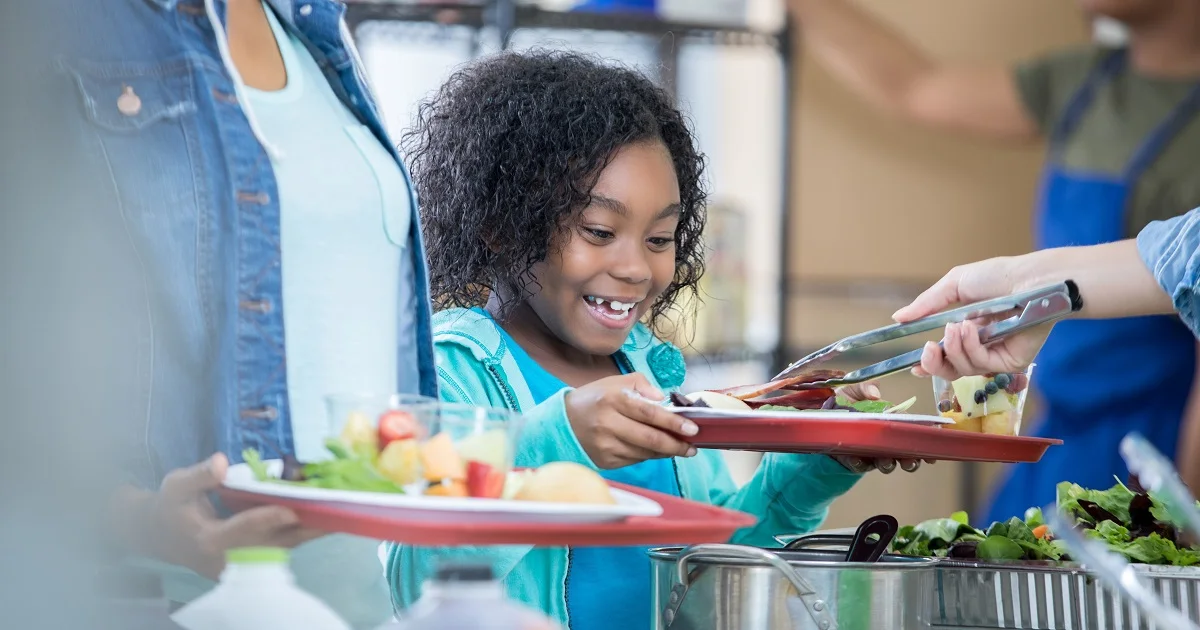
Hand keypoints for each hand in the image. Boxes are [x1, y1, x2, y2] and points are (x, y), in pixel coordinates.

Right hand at [133, 453, 324, 578]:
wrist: (165, 538)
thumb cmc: (171, 509)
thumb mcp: (175, 487)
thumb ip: (197, 476)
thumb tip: (220, 462)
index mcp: (208, 540)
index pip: (240, 531)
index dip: (265, 520)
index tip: (290, 509)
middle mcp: (230, 558)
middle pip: (273, 544)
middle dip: (305, 528)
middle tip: (336, 511)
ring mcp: (243, 565)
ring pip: (283, 547)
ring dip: (311, 529)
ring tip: (340, 510)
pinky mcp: (253, 563)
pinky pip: (282, 547)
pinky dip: (303, 530)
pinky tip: (324, 514)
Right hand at [565, 373, 698, 468]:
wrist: (564, 421)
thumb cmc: (596, 398)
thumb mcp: (616, 382)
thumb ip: (643, 385)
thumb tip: (663, 401)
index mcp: (612, 399)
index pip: (649, 413)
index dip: (673, 422)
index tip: (693, 429)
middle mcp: (607, 424)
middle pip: (650, 439)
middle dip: (676, 445)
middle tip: (692, 447)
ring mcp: (605, 445)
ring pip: (645, 453)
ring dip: (666, 452)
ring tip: (678, 447)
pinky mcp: (604, 461)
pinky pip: (635, 460)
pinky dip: (649, 456)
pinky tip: (656, 450)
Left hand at [832, 383, 933, 473]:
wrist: (821, 415)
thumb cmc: (844, 401)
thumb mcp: (854, 389)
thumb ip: (866, 387)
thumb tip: (876, 394)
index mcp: (891, 423)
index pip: (912, 433)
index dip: (923, 441)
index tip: (931, 449)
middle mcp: (885, 440)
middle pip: (904, 454)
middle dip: (910, 460)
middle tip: (911, 461)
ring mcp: (871, 451)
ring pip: (886, 463)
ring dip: (888, 464)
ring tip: (886, 462)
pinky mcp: (853, 458)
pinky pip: (859, 465)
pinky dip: (859, 463)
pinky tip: (857, 460)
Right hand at [892, 257, 1049, 380]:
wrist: (1031, 279)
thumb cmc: (998, 276)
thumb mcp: (954, 285)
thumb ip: (926, 304)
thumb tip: (898, 318)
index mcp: (967, 330)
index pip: (944, 355)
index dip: (928, 363)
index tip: (914, 365)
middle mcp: (980, 346)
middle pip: (950, 370)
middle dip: (933, 364)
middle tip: (927, 350)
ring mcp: (995, 355)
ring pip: (963, 369)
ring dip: (953, 349)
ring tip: (956, 327)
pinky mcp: (1011, 362)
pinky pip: (981, 365)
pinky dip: (971, 348)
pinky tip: (971, 329)